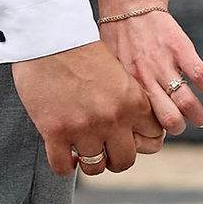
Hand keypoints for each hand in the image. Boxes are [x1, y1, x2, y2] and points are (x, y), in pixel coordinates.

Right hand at [11, 38, 165, 180]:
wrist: (49, 35)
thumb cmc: (81, 49)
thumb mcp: (117, 73)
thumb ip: (127, 101)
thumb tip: (130, 128)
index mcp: (133, 101)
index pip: (153, 138)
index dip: (140, 140)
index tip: (127, 138)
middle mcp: (113, 118)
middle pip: (126, 160)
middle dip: (116, 158)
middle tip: (105, 150)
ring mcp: (84, 128)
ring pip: (95, 167)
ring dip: (89, 162)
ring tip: (82, 150)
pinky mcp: (56, 132)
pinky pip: (63, 167)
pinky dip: (64, 166)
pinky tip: (64, 155)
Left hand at [99, 7, 202, 136]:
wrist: (129, 5)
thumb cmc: (116, 40)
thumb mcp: (110, 70)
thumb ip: (120, 94)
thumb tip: (128, 120)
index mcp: (127, 86)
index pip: (144, 123)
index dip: (153, 134)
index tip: (158, 135)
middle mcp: (146, 78)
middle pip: (169, 118)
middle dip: (179, 129)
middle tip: (182, 128)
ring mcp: (164, 63)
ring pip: (187, 102)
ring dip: (199, 117)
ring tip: (202, 120)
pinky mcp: (181, 48)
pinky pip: (202, 76)